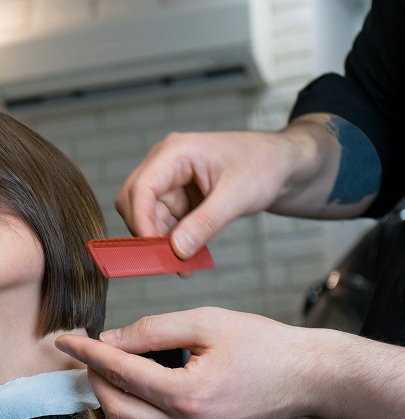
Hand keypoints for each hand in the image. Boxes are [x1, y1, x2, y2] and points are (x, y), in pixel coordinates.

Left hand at [55, 308, 322, 418]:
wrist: (308, 376)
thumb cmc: (261, 343)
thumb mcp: (204, 322)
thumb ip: (151, 330)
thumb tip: (109, 339)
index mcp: (188, 394)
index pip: (120, 373)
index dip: (88, 353)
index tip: (66, 340)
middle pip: (116, 410)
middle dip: (96, 379)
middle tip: (92, 353)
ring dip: (110, 405)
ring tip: (110, 374)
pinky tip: (133, 396)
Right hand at [116, 123, 334, 257]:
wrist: (282, 165)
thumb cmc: (264, 166)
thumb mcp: (237, 197)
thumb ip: (205, 224)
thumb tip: (176, 250)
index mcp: (175, 152)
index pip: (141, 188)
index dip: (141, 221)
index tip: (154, 251)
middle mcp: (165, 164)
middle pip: (135, 203)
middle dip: (148, 234)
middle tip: (168, 263)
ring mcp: (169, 181)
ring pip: (146, 217)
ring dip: (161, 242)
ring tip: (185, 266)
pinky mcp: (176, 197)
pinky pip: (162, 224)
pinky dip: (172, 242)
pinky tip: (189, 257)